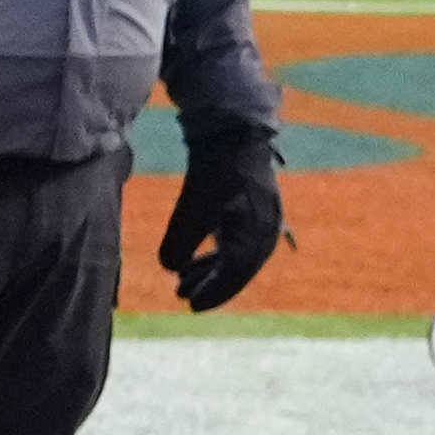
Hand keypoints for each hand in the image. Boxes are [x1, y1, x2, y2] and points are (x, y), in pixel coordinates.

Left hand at [160, 129, 289, 310]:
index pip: (236, 274)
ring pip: (236, 255)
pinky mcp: (252, 206)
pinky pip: (237, 238)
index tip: (192, 306)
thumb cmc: (214, 168)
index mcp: (257, 234)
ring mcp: (262, 217)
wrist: (233, 128)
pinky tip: (191, 259)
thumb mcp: (193, 206)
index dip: (214, 292)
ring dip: (209, 269)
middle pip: (238, 269)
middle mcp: (266, 230)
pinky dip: (215, 251)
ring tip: (180, 282)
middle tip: (184, 298)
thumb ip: (180, 241)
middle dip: (211, 284)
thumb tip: (168, 268)